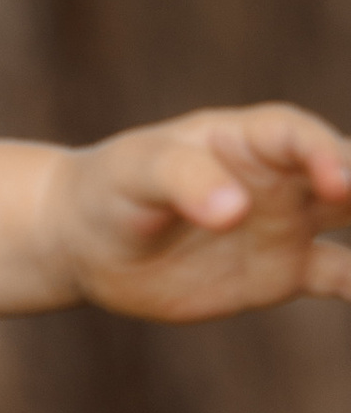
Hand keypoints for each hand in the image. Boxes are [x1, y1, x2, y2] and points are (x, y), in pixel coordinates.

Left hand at [45, 104, 350, 322]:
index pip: (298, 136)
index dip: (324, 153)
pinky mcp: (286, 270)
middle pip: (350, 173)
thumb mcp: (133, 175)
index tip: (338, 183)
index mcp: (246, 138)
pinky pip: (344, 276)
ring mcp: (289, 222)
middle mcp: (281, 175)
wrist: (88, 240)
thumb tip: (234, 209)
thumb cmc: (109, 189)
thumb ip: (182, 180)